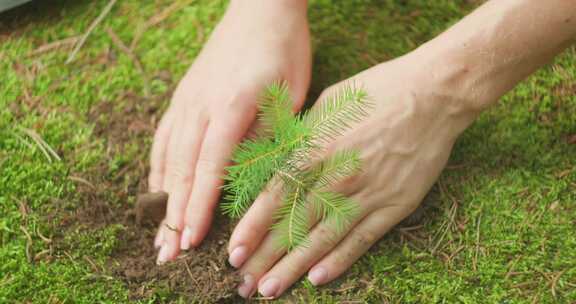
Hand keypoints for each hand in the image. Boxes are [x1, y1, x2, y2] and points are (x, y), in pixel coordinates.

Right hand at [149, 0, 310, 263]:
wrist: (260, 8)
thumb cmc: (283, 51)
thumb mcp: (289, 95)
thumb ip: (267, 137)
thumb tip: (248, 181)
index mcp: (232, 105)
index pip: (210, 166)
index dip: (200, 207)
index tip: (193, 240)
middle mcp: (201, 105)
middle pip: (183, 169)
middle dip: (175, 215)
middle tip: (167, 254)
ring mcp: (187, 100)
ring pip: (168, 156)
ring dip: (163, 198)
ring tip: (159, 233)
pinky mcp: (183, 96)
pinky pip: (165, 138)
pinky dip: (160, 169)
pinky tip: (158, 189)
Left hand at [227, 54, 480, 297]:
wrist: (433, 94)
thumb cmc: (377, 91)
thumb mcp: (329, 103)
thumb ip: (303, 136)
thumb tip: (279, 156)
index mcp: (317, 148)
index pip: (275, 196)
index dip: (252, 228)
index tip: (234, 252)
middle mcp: (338, 176)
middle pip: (294, 225)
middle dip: (265, 258)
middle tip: (243, 284)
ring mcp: (367, 194)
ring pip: (323, 239)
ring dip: (293, 268)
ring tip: (270, 290)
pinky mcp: (394, 205)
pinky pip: (361, 239)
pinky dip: (339, 260)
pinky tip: (317, 279)